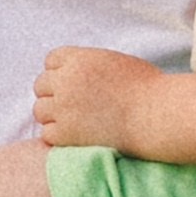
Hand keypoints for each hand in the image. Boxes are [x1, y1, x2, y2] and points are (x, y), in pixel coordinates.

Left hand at [31, 46, 158, 149]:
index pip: (51, 60)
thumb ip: (89, 64)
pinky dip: (58, 136)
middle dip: (53, 94)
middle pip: (40, 85)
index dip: (60, 72)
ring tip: (73, 122)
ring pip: (39, 110)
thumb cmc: (146, 89)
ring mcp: (64, 107)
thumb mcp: (115, 62)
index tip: (72, 84)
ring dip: (53, 116)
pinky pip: (47, 133)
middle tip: (72, 106)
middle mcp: (67, 80)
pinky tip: (75, 137)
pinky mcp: (66, 133)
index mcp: (79, 59)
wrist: (156, 116)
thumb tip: (75, 71)